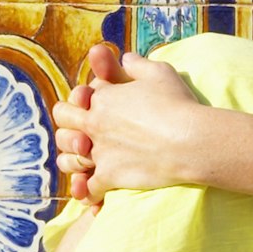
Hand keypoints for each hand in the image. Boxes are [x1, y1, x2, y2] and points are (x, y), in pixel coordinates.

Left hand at [55, 47, 208, 194]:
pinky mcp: (109, 177)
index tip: (91, 107)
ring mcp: (99, 152)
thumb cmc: (177, 104)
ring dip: (72, 160)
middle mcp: (94, 124)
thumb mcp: (159, 72)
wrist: (190, 140)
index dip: (80, 101)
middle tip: (81, 134)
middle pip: (63, 123)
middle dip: (68, 127)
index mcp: (102, 98)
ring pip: (67, 158)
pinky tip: (94, 194)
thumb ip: (137, 64)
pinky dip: (88, 193)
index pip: (75, 97)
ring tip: (81, 164)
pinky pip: (88, 189)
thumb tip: (126, 57)